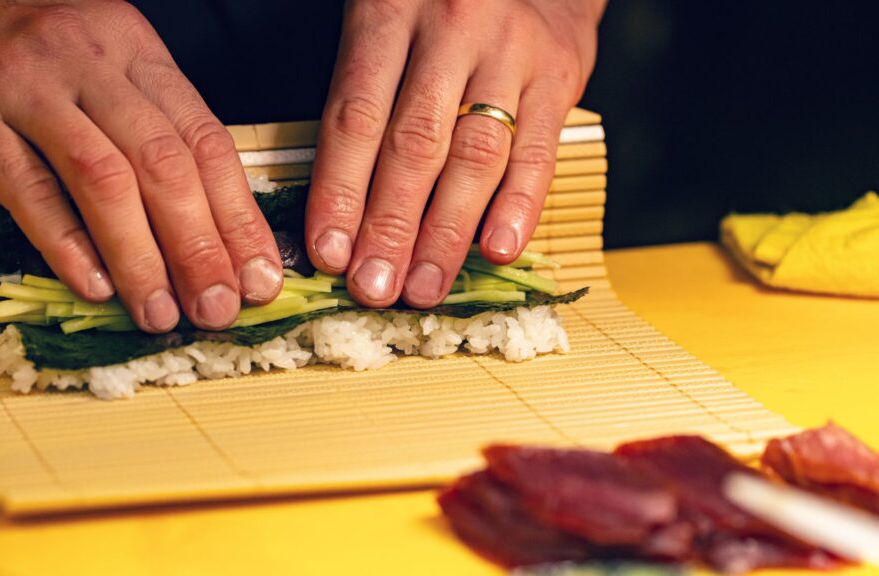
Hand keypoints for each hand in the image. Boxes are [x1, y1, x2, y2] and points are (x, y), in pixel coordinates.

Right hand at [0, 0, 282, 331]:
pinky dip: (67, 245)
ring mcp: (23, 86)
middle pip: (166, 164)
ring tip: (160, 313)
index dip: (239, 216)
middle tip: (220, 308)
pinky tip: (95, 286)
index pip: (207, 139)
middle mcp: (86, 58)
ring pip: (104, 180)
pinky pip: (28, 190)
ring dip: (141, 258)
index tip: (260, 273)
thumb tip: (202, 219)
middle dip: (202, 247)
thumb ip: (144, 123)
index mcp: (131, 46)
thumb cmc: (6, 46)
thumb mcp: (92, 63)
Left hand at [305, 0, 604, 307]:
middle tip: (372, 288)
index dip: (339, 192)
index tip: (328, 253)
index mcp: (390, 12)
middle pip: (415, 145)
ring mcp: (510, 52)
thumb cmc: (437, 4)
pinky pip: (538, 151)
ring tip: (423, 286)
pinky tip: (499, 250)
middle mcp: (451, 29)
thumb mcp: (384, 21)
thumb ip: (364, 94)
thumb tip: (340, 207)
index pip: (356, 116)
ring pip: (475, 156)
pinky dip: (519, 206)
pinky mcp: (557, 74)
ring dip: (447, 233)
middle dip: (390, 228)